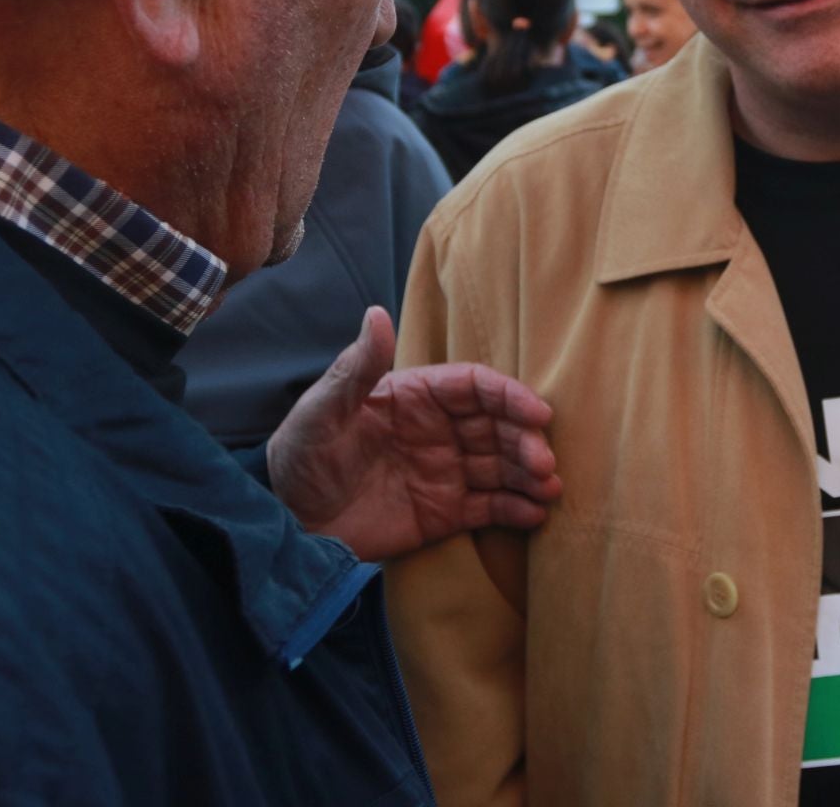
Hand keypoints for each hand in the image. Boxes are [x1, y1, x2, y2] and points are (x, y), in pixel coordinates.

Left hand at [266, 307, 561, 560]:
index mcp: (416, 396)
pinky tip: (536, 514)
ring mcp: (446, 471)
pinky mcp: (446, 512)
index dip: (509, 396)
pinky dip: (517, 509)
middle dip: (526, 440)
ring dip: (530, 473)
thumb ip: (355, 368)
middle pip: (497, 426)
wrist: (289, 526)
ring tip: (550, 487)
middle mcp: (439, 430)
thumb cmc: (301, 459)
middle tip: (544, 461)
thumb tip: (377, 313)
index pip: (474, 387)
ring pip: (501, 466)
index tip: (537, 412)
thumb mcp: (321, 412)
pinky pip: (491, 507)